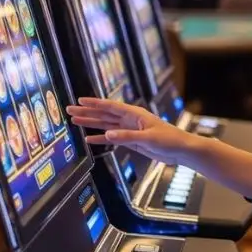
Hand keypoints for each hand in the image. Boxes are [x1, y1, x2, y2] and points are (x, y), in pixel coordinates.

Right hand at [66, 97, 199, 164]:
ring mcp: (130, 130)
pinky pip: (112, 138)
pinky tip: (89, 139)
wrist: (181, 150)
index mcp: (136, 114)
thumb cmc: (170, 140)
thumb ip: (127, 137)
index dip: (95, 103)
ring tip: (75, 120)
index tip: (80, 100)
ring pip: (106, 125)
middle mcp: (131, 120)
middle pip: (105, 114)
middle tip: (70, 110)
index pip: (111, 106)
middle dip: (88, 112)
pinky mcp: (132, 141)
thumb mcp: (149, 138)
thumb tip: (107, 134)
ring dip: (91, 123)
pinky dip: (101, 138)